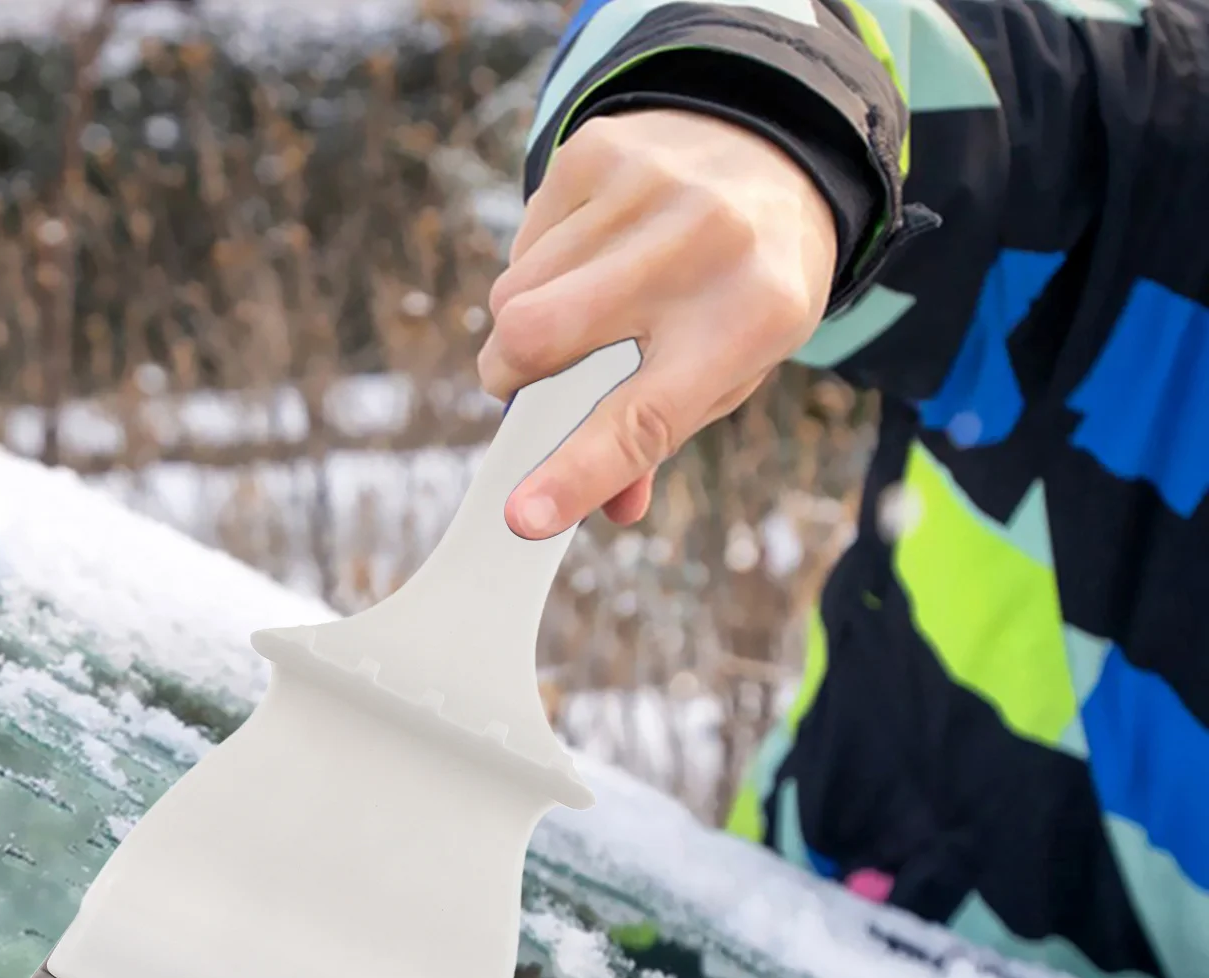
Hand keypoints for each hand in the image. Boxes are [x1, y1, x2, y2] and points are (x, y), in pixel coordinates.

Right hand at [478, 109, 837, 536]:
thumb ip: (663, 436)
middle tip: (518, 386)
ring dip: (522, 325)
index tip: (520, 517)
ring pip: (514, 292)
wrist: (779, 154)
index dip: (575, 474)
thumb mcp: (733, 369)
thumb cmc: (745, 289)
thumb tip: (607, 506)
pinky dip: (536, 268)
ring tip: (578, 311)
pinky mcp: (600, 149)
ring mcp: (646, 188)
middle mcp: (699, 246)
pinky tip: (586, 256)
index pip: (642, 419)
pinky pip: (521, 241)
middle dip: (508, 376)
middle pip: (539, 336)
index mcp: (749, 320)